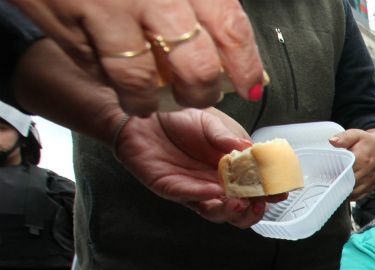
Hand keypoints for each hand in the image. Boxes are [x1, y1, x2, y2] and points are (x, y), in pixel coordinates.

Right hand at [10, 0, 263, 115]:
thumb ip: (200, 7)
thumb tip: (234, 55)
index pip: (230, 29)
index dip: (244, 66)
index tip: (249, 85)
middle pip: (195, 65)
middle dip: (200, 93)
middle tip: (197, 94)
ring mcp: (109, 9)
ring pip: (141, 80)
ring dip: (146, 100)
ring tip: (146, 99)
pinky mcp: (69, 22)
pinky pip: (98, 69)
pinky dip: (108, 80)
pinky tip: (111, 72)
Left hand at [114, 108, 279, 226]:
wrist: (142, 114)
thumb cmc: (178, 117)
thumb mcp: (211, 122)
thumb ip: (229, 138)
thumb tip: (250, 150)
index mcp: (230, 169)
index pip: (255, 189)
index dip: (269, 194)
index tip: (280, 192)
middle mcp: (215, 183)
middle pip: (239, 211)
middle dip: (253, 212)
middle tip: (259, 203)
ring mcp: (193, 189)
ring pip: (217, 214)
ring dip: (231, 212)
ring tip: (239, 202)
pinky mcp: (170, 188)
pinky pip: (189, 198)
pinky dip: (204, 197)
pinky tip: (214, 191)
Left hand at [331, 128, 374, 200]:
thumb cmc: (366, 142)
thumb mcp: (355, 135)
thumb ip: (344, 137)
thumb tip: (332, 141)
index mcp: (363, 159)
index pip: (346, 171)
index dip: (335, 174)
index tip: (326, 175)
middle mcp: (368, 171)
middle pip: (349, 183)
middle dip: (337, 184)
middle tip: (327, 182)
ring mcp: (371, 180)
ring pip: (353, 192)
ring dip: (343, 191)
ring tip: (333, 186)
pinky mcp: (372, 186)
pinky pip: (359, 195)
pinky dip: (350, 195)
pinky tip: (342, 190)